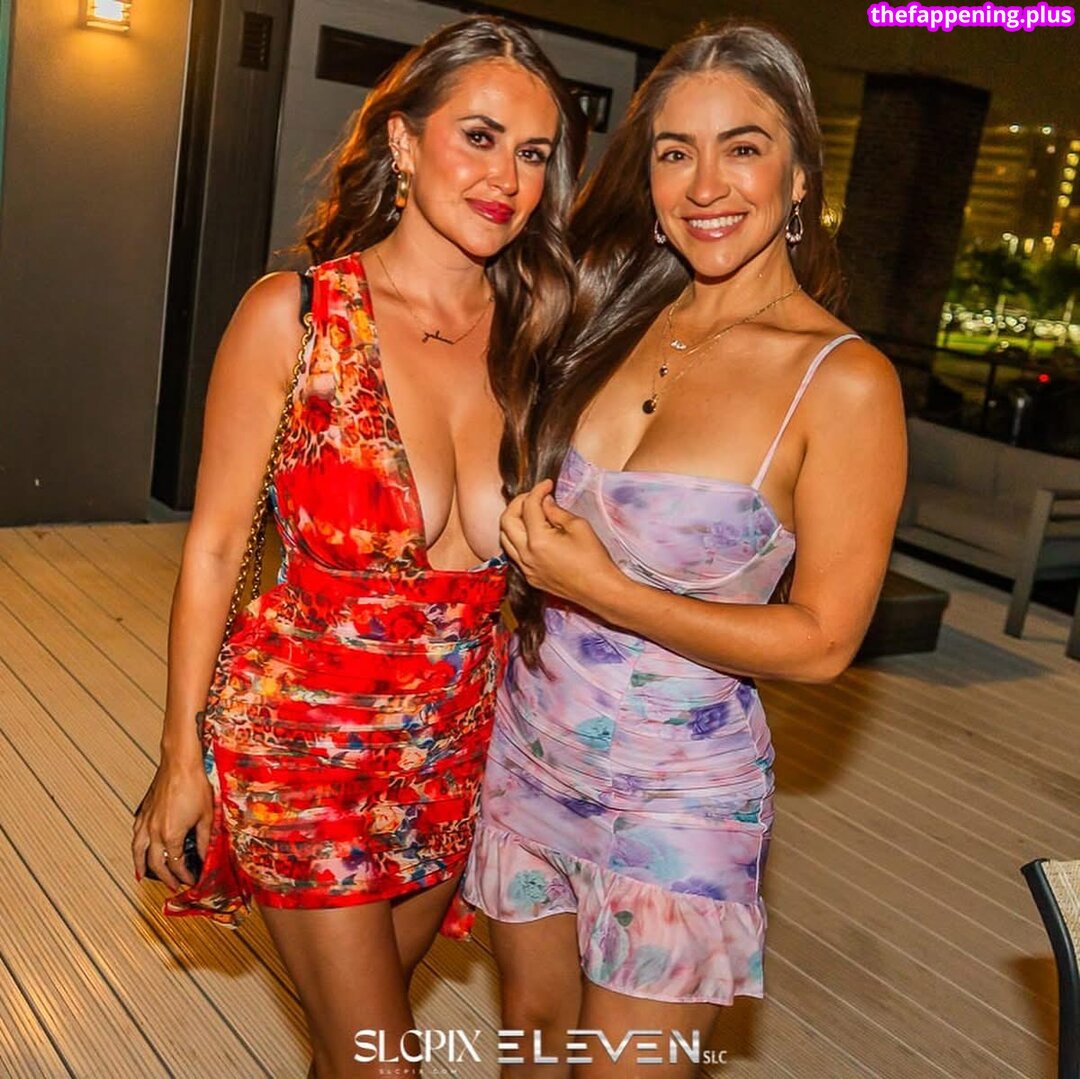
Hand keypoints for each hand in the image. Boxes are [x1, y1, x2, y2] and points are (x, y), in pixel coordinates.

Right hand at [131, 756, 211, 891]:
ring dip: (141, 866)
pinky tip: (138, 849)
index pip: (176, 864)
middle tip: (173, 885)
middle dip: (165, 877)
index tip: (191, 880)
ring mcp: (146, 822)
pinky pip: (135, 836)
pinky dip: (135, 848)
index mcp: (171, 834)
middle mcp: (154, 831)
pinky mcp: (143, 812)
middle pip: (156, 863)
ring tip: (143, 876)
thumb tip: (206, 856)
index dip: (184, 875)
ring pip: (138, 852)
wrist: (180, 763)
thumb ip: (204, 840)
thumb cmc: (194, 784)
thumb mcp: (206, 816)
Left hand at [500, 479, 620, 605]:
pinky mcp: (530, 577)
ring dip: (513, 521)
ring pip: (504, 538)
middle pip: (507, 521)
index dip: (538, 490)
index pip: (529, 507)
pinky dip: (517, 539)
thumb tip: (545, 502)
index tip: (547, 485)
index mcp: (538, 540)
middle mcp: (526, 555)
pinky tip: (531, 534)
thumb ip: (557, 512)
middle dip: (518, 503)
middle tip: (534, 496)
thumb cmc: (594, 559)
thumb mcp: (579, 527)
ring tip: (529, 513)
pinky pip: (514, 554)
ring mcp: (526, 568)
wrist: (599, 590)